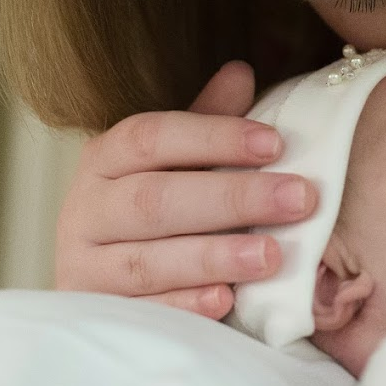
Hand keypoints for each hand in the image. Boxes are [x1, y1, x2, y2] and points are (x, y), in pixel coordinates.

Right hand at [54, 61, 317, 318]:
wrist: (106, 278)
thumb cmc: (160, 205)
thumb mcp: (181, 161)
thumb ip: (208, 122)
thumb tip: (240, 70)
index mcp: (107, 159)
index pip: (152, 137)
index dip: (214, 137)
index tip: (276, 143)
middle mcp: (86, 210)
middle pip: (155, 200)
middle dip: (233, 200)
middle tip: (300, 199)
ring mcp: (85, 267)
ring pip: (146, 261)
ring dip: (214, 257)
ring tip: (272, 255)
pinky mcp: (98, 315)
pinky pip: (142, 313)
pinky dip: (184, 306)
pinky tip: (226, 300)